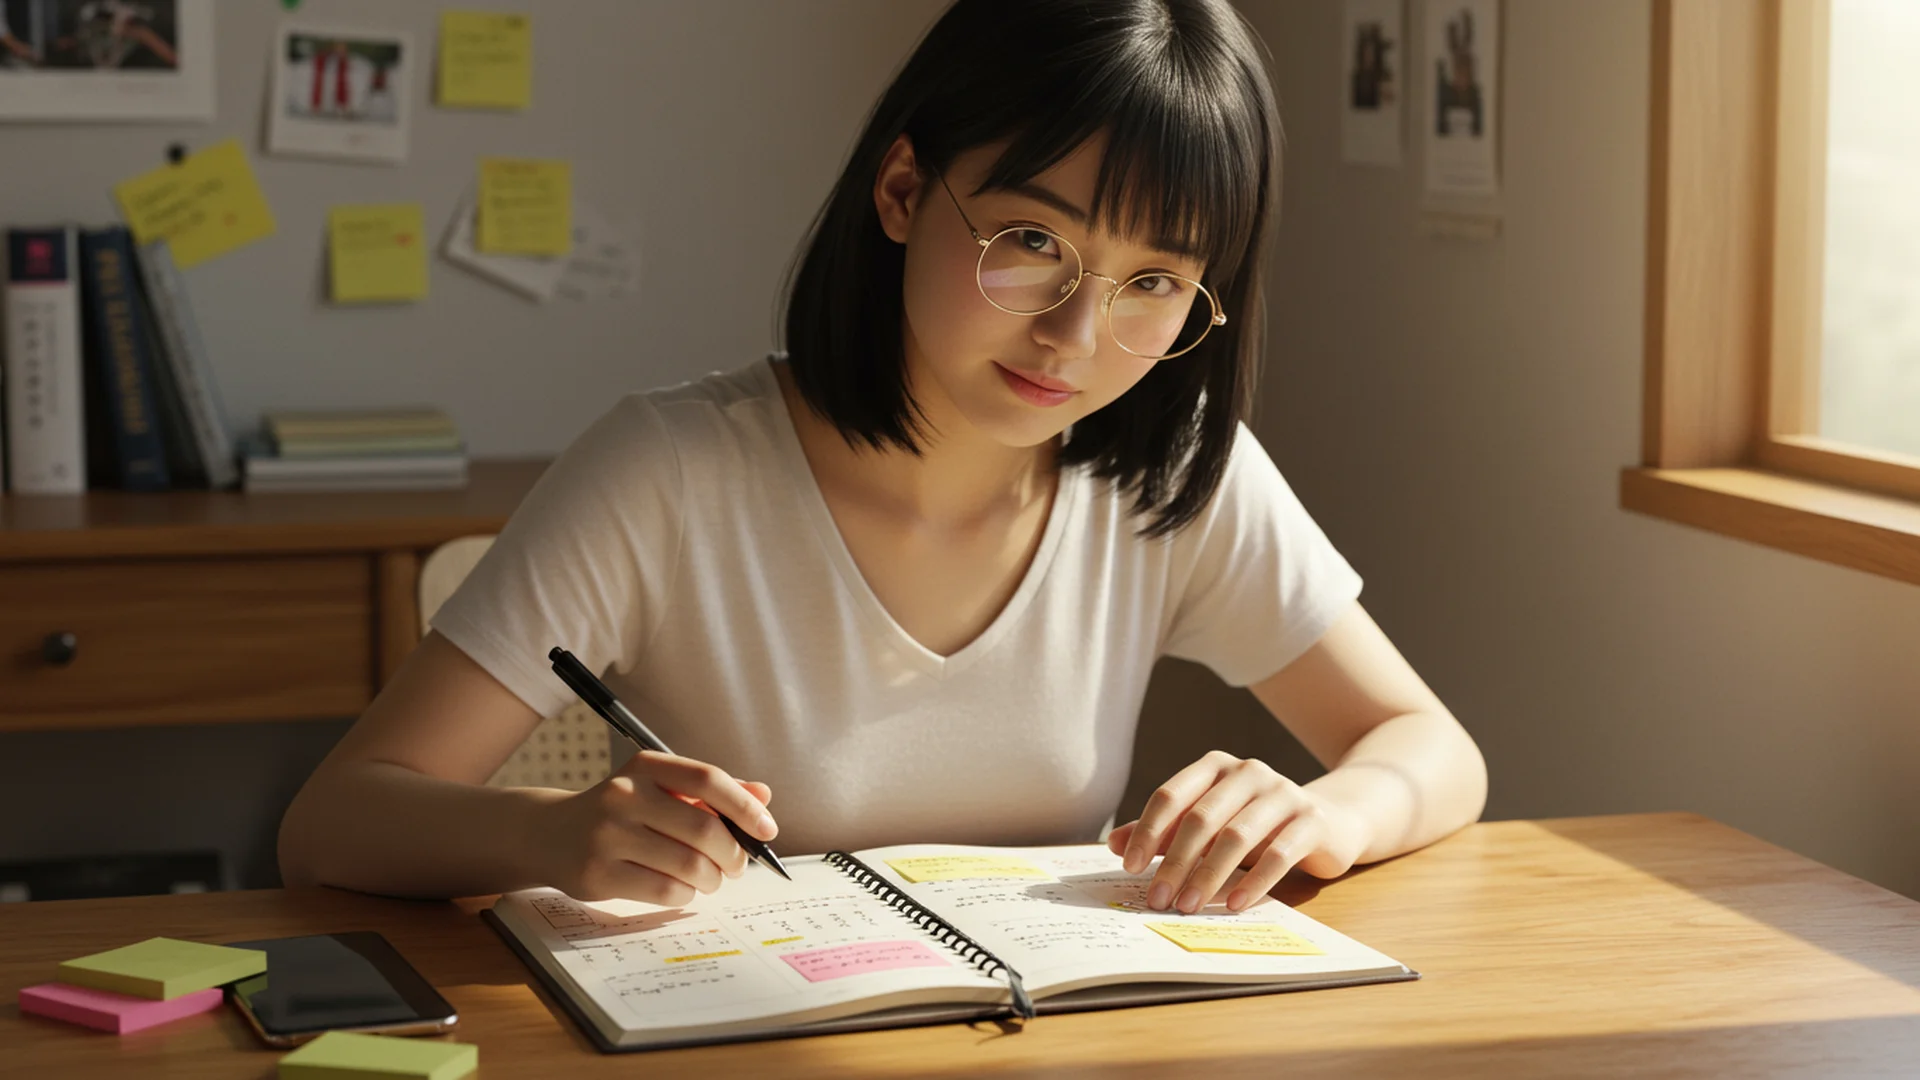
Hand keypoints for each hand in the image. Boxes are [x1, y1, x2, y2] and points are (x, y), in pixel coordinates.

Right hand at [534, 750, 776, 904]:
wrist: (550, 833)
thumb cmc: (621, 811)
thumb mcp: (661, 789)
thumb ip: (711, 792)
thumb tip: (763, 795)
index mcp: (646, 767)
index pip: (708, 779)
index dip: (745, 807)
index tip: (768, 830)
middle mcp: (624, 795)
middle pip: (704, 829)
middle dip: (733, 854)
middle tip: (736, 866)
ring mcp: (608, 835)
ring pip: (689, 865)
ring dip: (712, 879)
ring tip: (709, 879)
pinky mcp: (598, 874)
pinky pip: (665, 891)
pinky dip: (686, 895)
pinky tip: (682, 889)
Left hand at [1108, 750, 1362, 912]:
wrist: (1330, 820)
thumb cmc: (1256, 824)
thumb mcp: (1209, 825)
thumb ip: (1164, 832)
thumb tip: (1115, 846)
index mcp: (1216, 766)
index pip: (1171, 796)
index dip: (1147, 831)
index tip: (1129, 868)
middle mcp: (1249, 771)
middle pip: (1201, 819)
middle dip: (1175, 862)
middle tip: (1157, 899)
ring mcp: (1283, 792)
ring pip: (1236, 837)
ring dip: (1208, 876)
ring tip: (1187, 907)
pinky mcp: (1311, 820)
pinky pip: (1278, 853)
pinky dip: (1253, 882)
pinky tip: (1233, 905)